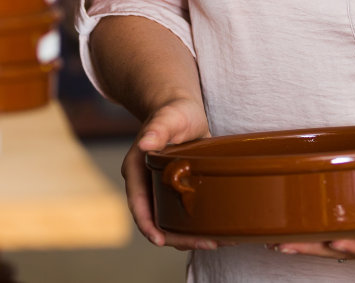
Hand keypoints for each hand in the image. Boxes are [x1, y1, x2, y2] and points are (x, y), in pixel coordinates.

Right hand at [121, 96, 218, 250]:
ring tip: (218, 241)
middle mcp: (146, 185)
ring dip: (190, 236)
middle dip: (178, 238)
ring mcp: (161, 191)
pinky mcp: (176, 192)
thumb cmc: (174, 111)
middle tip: (208, 243)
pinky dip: (197, 226)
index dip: (147, 225)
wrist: (183, 111)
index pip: (138, 204)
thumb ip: (157, 128)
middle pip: (156, 221)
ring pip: (170, 222)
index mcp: (136, 170)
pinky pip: (182, 215)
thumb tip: (144, 143)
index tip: (160, 240)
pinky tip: (218, 230)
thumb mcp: (168, 118)